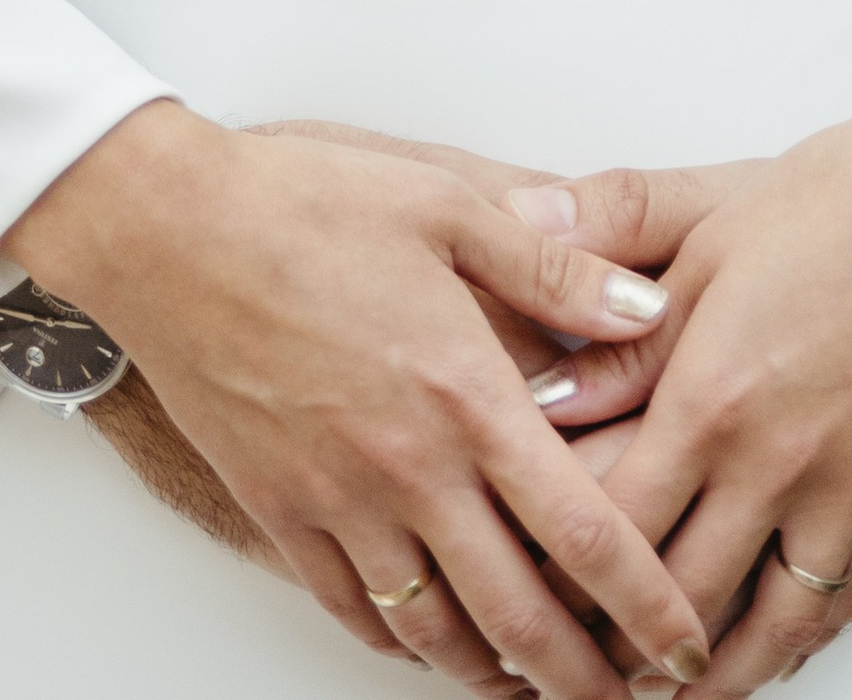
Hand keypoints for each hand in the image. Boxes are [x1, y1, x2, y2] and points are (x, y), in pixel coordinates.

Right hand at [14, 102, 713, 694]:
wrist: (166, 228)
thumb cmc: (301, 200)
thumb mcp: (444, 202)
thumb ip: (554, 270)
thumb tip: (648, 311)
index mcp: (463, 392)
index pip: (580, 530)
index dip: (644, 602)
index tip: (685, 639)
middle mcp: (408, 467)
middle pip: (517, 615)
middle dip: (584, 677)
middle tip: (631, 699)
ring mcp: (339, 501)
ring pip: (436, 633)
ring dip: (498, 675)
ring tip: (540, 689)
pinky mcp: (280, 512)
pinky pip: (355, 611)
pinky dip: (405, 645)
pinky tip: (434, 643)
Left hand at [569, 54, 851, 689]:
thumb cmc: (842, 207)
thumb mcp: (703, 235)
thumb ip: (616, 320)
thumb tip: (539, 385)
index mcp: (713, 399)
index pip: (617, 525)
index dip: (566, 569)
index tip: (532, 586)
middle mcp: (779, 469)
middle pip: (681, 596)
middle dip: (622, 641)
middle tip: (581, 661)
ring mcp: (851, 503)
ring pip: (766, 632)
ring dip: (707, 674)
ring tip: (663, 690)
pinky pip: (840, 612)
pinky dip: (792, 646)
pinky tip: (764, 652)